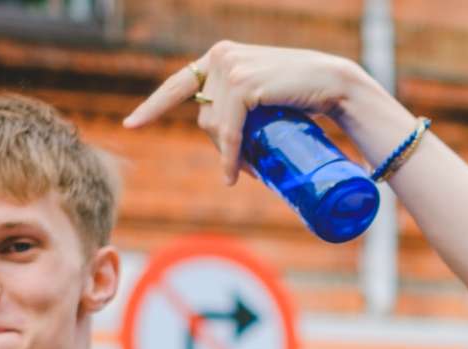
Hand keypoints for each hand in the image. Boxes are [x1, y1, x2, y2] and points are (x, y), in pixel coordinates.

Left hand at [124, 41, 405, 186]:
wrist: (336, 86)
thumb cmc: (304, 96)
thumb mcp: (262, 93)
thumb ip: (239, 97)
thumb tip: (222, 137)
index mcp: (220, 55)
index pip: (179, 85)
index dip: (153, 107)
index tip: (131, 125)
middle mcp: (221, 56)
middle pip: (202, 118)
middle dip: (220, 148)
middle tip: (244, 168)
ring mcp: (231, 69)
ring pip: (214, 128)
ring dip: (229, 156)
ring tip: (250, 170)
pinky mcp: (244, 86)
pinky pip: (228, 130)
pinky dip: (232, 155)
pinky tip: (235, 173)